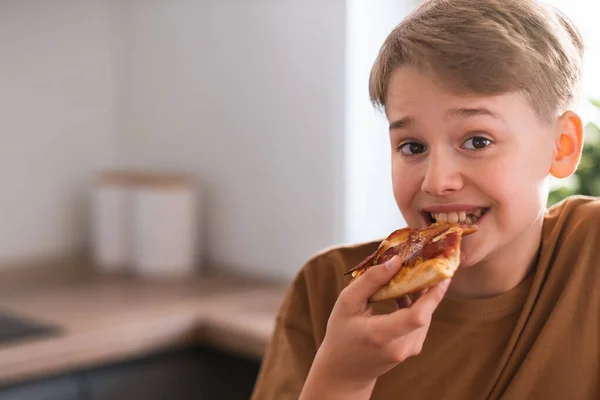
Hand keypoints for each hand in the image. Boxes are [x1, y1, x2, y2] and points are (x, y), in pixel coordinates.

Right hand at [300, 256, 449, 397]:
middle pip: (424, 313)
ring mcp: (408, 351)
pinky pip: (420, 323)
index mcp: (381, 335)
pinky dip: (416, 306)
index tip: (442, 274)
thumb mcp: (347, 302)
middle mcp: (400, 347)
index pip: (417, 316)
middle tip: (425, 263)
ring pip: (424, 317)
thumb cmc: (341, 333)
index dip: (433, 295)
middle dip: (428, 287)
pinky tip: (403, 293)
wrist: (344, 370)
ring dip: (421, 295)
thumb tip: (396, 261)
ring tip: (411, 274)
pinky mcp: (411, 350)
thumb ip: (370, 281)